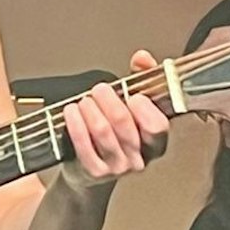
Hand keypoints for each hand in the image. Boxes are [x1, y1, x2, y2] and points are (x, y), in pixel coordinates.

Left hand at [60, 50, 169, 189]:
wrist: (91, 171)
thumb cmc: (115, 134)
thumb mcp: (132, 106)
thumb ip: (141, 78)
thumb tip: (142, 58)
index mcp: (155, 142)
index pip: (158, 126)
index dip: (145, 109)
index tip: (134, 95)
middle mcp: (139, 158)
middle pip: (124, 123)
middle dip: (109, 100)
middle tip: (100, 89)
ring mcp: (117, 167)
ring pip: (102, 131)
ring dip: (90, 108)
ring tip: (85, 100)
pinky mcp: (94, 171)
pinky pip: (83, 143)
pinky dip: (75, 123)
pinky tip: (71, 112)